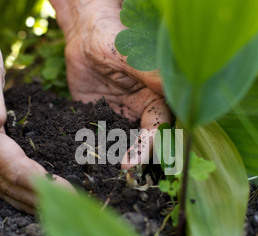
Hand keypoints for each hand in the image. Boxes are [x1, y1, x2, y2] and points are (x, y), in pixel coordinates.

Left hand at [51, 0, 171, 168]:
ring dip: (118, 159)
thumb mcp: (128, 55)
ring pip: (124, 143)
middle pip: (145, 141)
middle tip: (123, 177)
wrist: (83, 36)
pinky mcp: (101, 119)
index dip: (149, 146)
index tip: (133, 162)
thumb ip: (148, 73)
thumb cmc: (110, 37)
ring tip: (106, 176)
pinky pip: (102, 137)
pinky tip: (89, 162)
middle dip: (137, 160)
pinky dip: (97, 150)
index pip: (159, 127)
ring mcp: (121, 116)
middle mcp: (142, 110)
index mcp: (157, 96)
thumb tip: (175, 91)